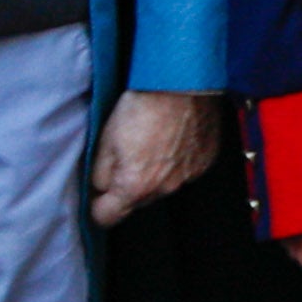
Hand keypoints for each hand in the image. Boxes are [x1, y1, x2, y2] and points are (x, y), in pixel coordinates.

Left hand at [90, 87, 223, 224]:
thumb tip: (99, 188)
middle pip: (137, 202)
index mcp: (135, 186)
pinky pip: (184, 172)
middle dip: (127, 187)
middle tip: (124, 157)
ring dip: (154, 174)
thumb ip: (99, 172)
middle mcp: (165, 188)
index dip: (97, 207)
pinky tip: (172, 139)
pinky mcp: (205, 161)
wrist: (184, 84)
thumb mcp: (105, 139)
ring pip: (162, 187)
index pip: (107, 217)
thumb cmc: (144, 106)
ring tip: (152, 144)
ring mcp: (189, 176)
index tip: (96, 197)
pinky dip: (176, 162)